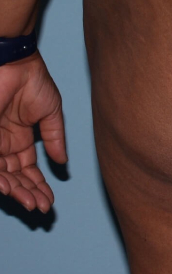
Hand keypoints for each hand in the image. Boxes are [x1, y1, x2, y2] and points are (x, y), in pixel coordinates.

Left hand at [0, 50, 66, 212]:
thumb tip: (63, 162)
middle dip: (28, 193)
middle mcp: (4, 144)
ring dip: (16, 191)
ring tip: (30, 203)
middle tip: (41, 207)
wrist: (17, 66)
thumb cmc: (34, 82)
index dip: (38, 185)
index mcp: (20, 138)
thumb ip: (55, 138)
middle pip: (15, 178)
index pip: (28, 169)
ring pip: (2, 176)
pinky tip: (12, 189)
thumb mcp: (51, 113)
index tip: (49, 199)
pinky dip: (1, 179)